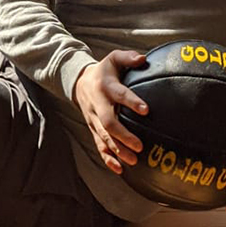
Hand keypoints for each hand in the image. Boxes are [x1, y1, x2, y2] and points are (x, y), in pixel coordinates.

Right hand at [72, 50, 148, 173]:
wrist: (79, 83)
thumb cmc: (104, 71)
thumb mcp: (113, 58)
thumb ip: (128, 57)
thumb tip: (144, 59)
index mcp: (105, 87)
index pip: (119, 95)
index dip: (131, 102)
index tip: (146, 110)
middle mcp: (98, 105)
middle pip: (108, 123)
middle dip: (124, 136)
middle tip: (140, 145)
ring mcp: (94, 119)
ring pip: (104, 137)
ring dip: (118, 150)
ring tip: (134, 160)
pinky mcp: (93, 129)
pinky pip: (99, 145)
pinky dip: (108, 158)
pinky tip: (119, 169)